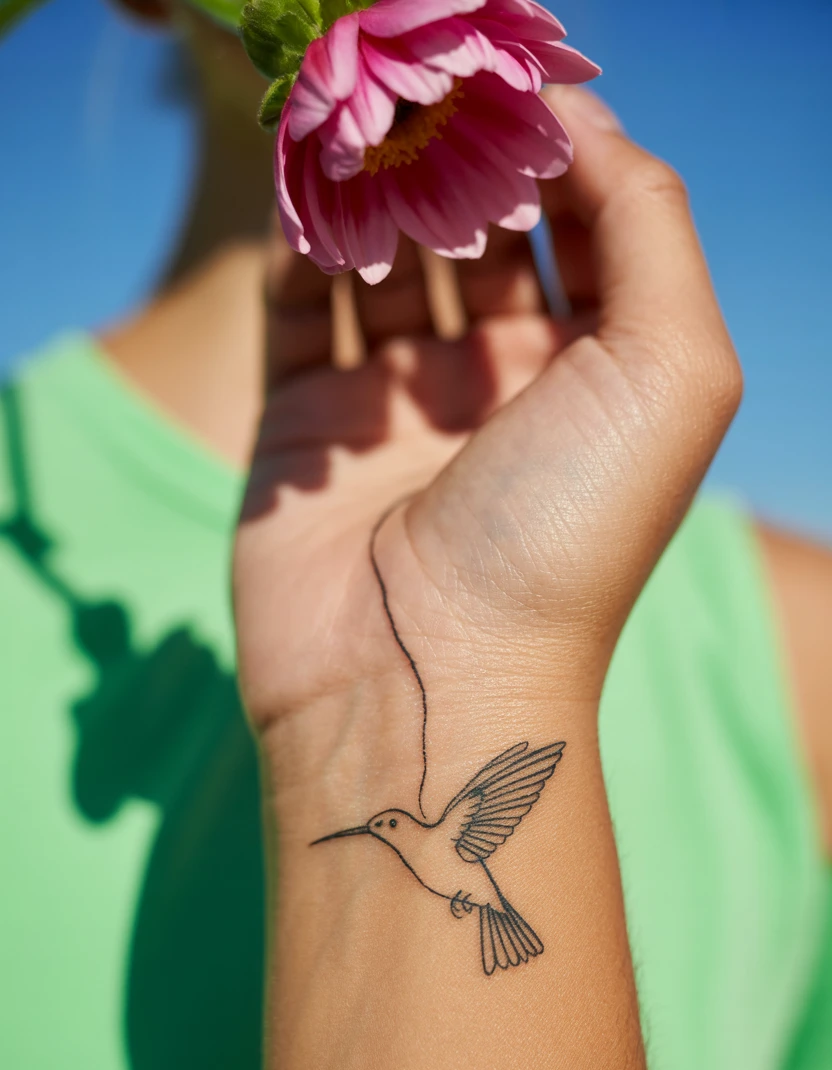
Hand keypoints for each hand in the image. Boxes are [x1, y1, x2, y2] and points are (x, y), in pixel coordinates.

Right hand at [234, 89, 737, 1069]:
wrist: (428, 683)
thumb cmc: (568, 532)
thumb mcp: (672, 366)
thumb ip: (647, 220)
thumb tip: (578, 119)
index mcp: (590, 372)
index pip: (571, 223)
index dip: (548, 144)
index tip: (509, 79)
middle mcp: (495, 388)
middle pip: (469, 236)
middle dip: (447, 158)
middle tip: (417, 88)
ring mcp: (391, 410)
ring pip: (376, 265)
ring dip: (369, 193)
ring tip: (356, 126)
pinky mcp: (302, 434)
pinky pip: (295, 315)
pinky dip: (297, 250)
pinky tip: (304, 198)